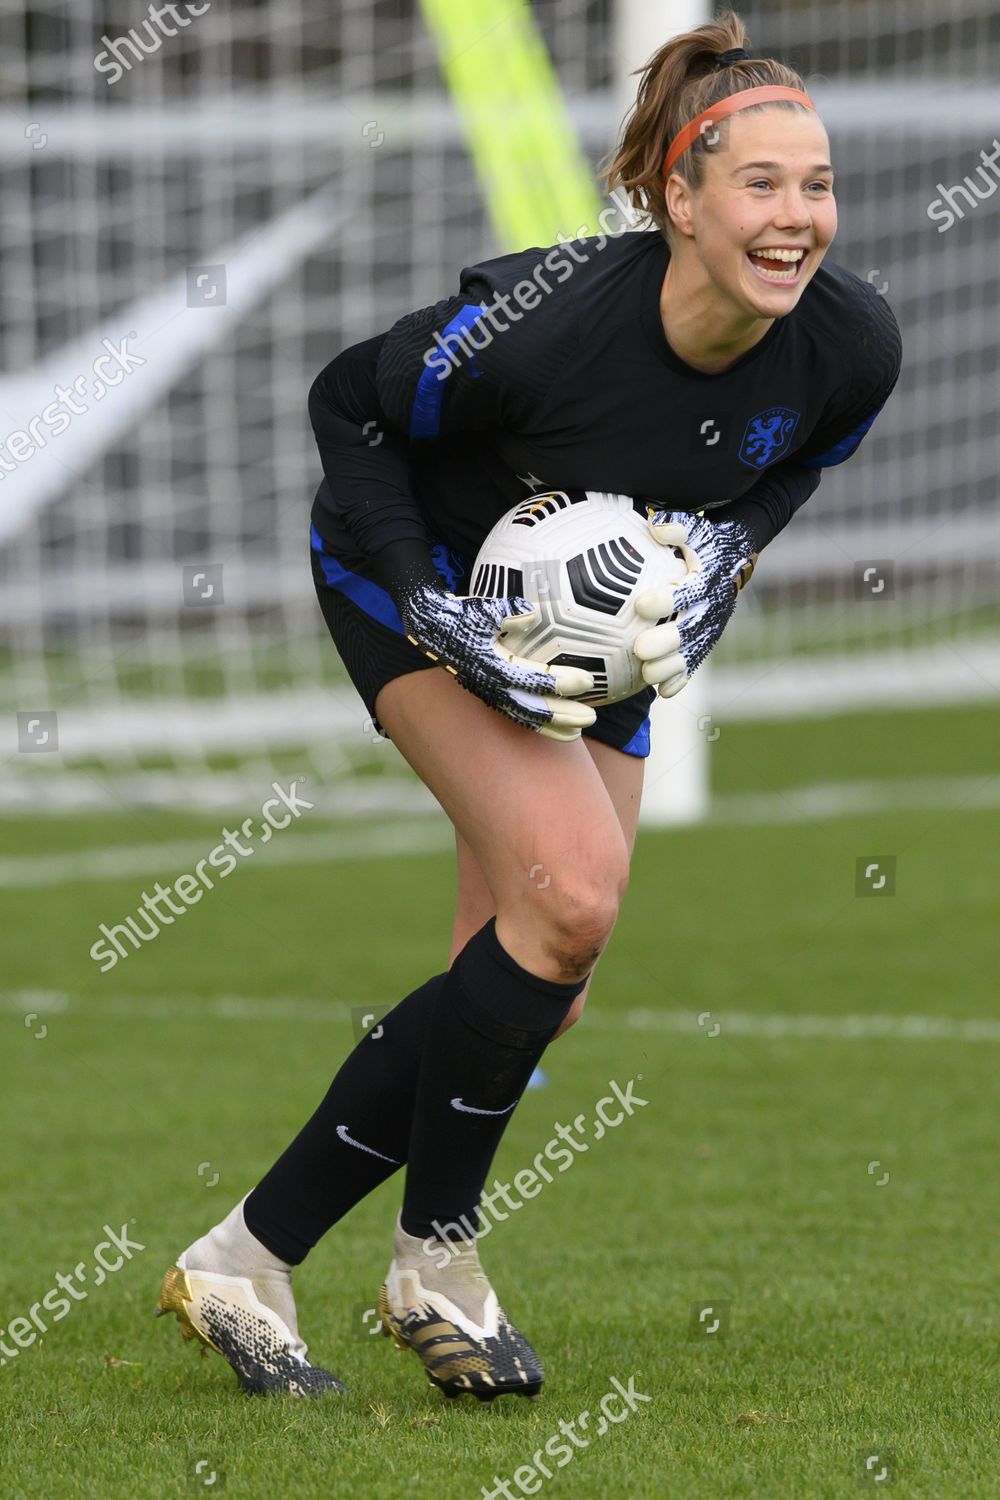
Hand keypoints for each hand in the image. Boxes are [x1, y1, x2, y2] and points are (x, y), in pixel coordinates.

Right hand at [400, 584, 596, 740]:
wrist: (429, 627)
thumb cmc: (458, 613)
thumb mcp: (480, 608)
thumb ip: (507, 611)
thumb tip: (534, 614)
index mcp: (491, 665)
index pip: (533, 678)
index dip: (560, 682)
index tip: (587, 680)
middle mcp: (490, 686)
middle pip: (532, 708)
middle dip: (562, 714)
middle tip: (592, 717)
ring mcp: (488, 693)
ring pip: (524, 717)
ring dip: (552, 726)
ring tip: (579, 732)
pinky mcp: (489, 694)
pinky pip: (516, 714)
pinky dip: (537, 723)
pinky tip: (558, 727)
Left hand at [631, 510, 757, 697]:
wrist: (738, 555)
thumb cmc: (706, 541)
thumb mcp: (696, 530)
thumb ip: (676, 526)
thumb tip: (655, 524)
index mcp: (705, 579)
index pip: (685, 591)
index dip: (665, 599)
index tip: (640, 605)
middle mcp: (711, 605)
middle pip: (689, 628)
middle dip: (665, 641)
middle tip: (639, 649)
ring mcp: (711, 625)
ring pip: (692, 651)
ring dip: (670, 666)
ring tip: (646, 676)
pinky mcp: (709, 638)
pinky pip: (696, 661)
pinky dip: (682, 677)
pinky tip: (664, 692)